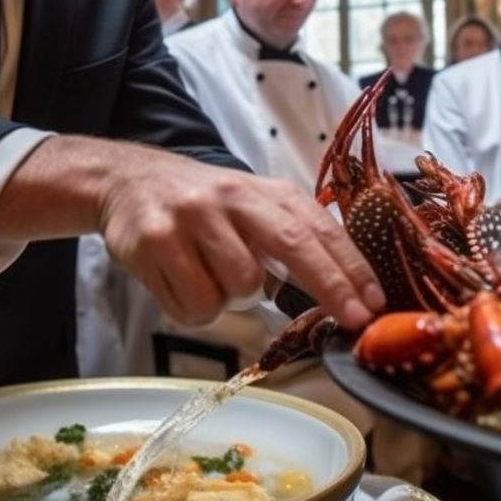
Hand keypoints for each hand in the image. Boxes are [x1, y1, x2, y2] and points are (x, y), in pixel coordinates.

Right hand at [0, 136, 384, 331]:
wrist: (128, 180)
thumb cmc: (203, 205)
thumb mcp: (252, 205)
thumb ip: (291, 236)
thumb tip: (344, 291)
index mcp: (262, 190)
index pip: (316, 228)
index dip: (350, 267)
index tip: (373, 303)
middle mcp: (230, 197)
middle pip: (291, 245)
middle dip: (329, 286)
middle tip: (351, 319)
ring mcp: (191, 218)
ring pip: (237, 289)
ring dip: (231, 299)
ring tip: (211, 276)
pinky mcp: (154, 241)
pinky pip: (193, 305)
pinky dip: (194, 308)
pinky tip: (181, 281)